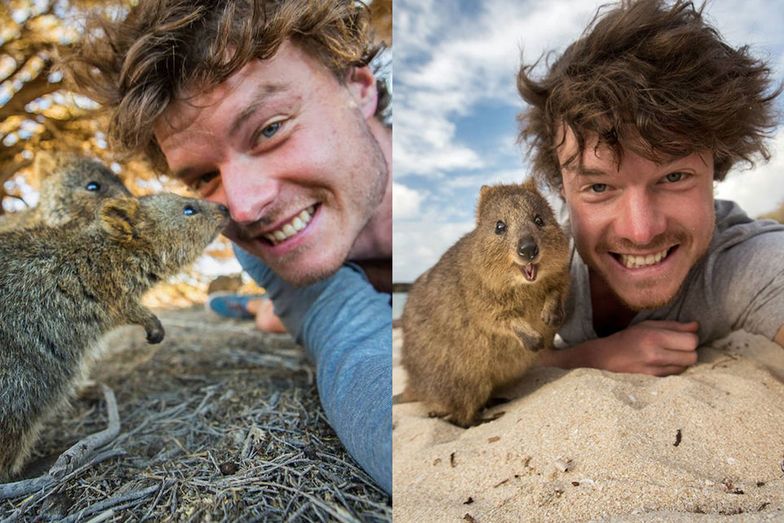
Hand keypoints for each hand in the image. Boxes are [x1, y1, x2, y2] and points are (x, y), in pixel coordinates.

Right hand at [539, 320, 698, 375]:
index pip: (691, 341)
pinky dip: (674, 369)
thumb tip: (696, 326)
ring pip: (686, 367)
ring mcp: (655, 370)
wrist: (605, 358)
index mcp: (655, 337)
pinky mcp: (654, 380)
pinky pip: (676, 375)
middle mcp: (656, 355)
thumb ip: (673, 326)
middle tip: (679, 346)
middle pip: (692, 356)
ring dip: (682, 361)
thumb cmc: (627, 338)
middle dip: (689, 351)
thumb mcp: (647, 325)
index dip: (691, 338)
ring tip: (670, 354)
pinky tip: (664, 363)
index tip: (683, 336)